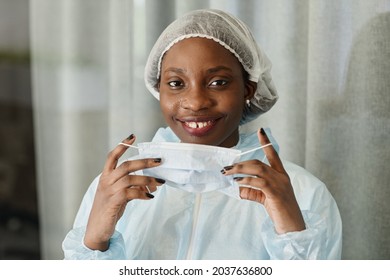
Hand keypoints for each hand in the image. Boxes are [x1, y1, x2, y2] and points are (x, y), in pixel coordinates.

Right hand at [84, 134, 164, 250]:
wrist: (97, 229)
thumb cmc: (109, 210)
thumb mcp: (118, 195)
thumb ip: (131, 186)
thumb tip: (151, 183)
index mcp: (105, 177)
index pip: (112, 157)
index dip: (122, 146)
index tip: (132, 136)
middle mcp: (106, 181)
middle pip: (126, 165)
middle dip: (144, 162)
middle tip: (159, 161)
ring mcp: (109, 192)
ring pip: (130, 178)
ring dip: (147, 179)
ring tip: (160, 182)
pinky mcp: (113, 202)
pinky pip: (130, 193)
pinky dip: (143, 193)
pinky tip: (150, 196)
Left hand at [222, 128, 304, 233]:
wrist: (292, 227)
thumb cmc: (279, 211)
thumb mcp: (264, 199)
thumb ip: (252, 191)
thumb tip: (237, 187)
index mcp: (281, 175)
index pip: (273, 155)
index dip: (266, 143)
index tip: (261, 130)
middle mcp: (281, 177)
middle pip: (259, 163)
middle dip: (241, 163)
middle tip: (226, 168)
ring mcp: (280, 184)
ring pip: (258, 169)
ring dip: (240, 169)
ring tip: (228, 172)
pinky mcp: (275, 193)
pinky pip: (259, 182)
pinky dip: (246, 180)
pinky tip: (237, 182)